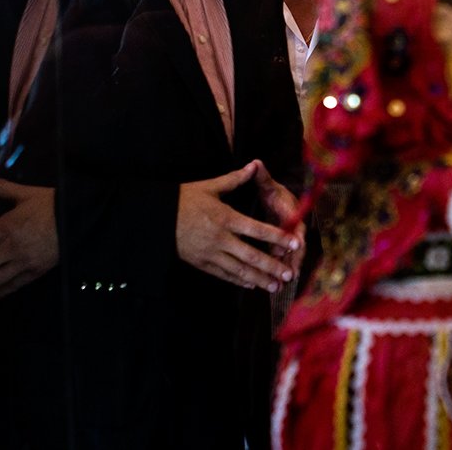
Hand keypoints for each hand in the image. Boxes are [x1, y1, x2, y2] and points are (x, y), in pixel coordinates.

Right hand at [176, 161, 300, 291]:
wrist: (155, 218)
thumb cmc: (184, 199)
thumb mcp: (210, 187)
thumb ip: (235, 179)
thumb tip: (254, 165)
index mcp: (226, 218)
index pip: (258, 230)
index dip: (278, 237)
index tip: (295, 243)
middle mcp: (220, 238)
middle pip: (252, 256)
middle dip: (272, 266)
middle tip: (289, 275)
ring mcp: (210, 253)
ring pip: (239, 270)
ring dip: (259, 279)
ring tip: (275, 286)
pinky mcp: (201, 263)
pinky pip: (223, 275)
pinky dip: (238, 281)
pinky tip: (251, 285)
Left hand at [252, 161, 306, 276]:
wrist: (277, 199)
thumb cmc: (272, 191)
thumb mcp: (267, 184)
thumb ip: (261, 176)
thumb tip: (256, 162)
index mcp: (291, 212)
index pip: (297, 225)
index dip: (297, 236)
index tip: (297, 246)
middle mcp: (294, 227)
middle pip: (297, 246)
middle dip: (294, 261)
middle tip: (289, 275)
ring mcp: (289, 239)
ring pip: (290, 257)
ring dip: (285, 270)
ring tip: (279, 286)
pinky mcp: (283, 247)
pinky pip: (282, 260)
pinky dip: (278, 270)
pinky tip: (270, 283)